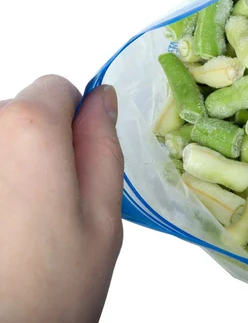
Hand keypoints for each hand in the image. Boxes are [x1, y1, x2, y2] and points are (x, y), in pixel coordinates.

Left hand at [0, 76, 123, 322]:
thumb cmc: (48, 292)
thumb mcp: (102, 218)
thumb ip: (103, 147)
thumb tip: (102, 100)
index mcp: (28, 131)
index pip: (57, 88)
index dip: (77, 125)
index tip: (77, 170)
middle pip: (20, 114)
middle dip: (40, 148)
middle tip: (48, 211)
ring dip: (9, 170)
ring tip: (14, 228)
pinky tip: (0, 228)